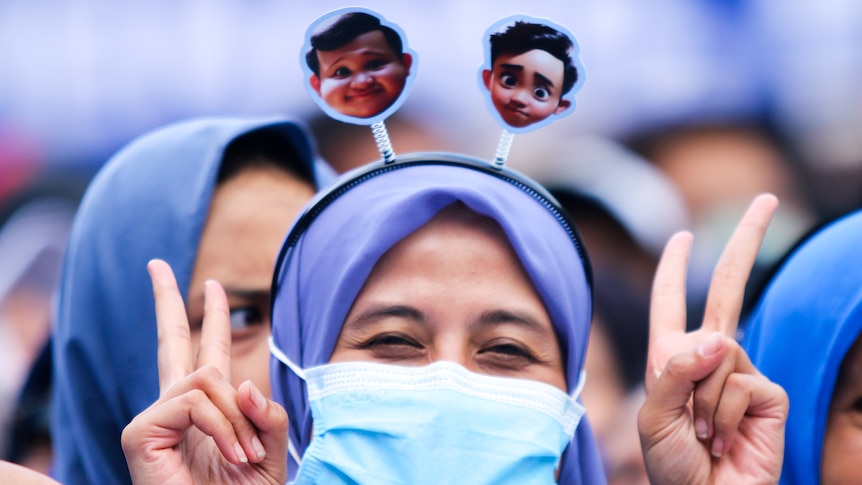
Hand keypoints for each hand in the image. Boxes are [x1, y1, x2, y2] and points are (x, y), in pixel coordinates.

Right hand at [121, 259, 287, 484]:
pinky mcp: (142, 434)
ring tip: (244, 455)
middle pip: (172, 342)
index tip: (209, 286)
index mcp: (209, 411)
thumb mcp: (272, 453)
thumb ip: (267, 414)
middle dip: (167, 300)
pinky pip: (192, 400)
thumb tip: (244, 379)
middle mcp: (178, 409)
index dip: (211, 319)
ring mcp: (156, 421)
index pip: (208, 356)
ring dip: (234, 416)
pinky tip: (229, 452)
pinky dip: (219, 424)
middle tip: (155, 263)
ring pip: (204, 379)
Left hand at [639, 194, 788, 483]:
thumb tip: (721, 336)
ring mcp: (741, 370)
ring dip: (704, 401)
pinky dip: (724, 416)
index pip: (671, 301)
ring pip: (722, 353)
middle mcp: (708, 355)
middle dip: (746, 241)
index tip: (681, 236)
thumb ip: (677, 369)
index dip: (674, 268)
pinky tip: (725, 441)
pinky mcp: (768, 393)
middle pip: (729, 287)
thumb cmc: (672, 463)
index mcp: (671, 355)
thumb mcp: (656, 414)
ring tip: (703, 434)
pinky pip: (741, 383)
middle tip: (767, 197)